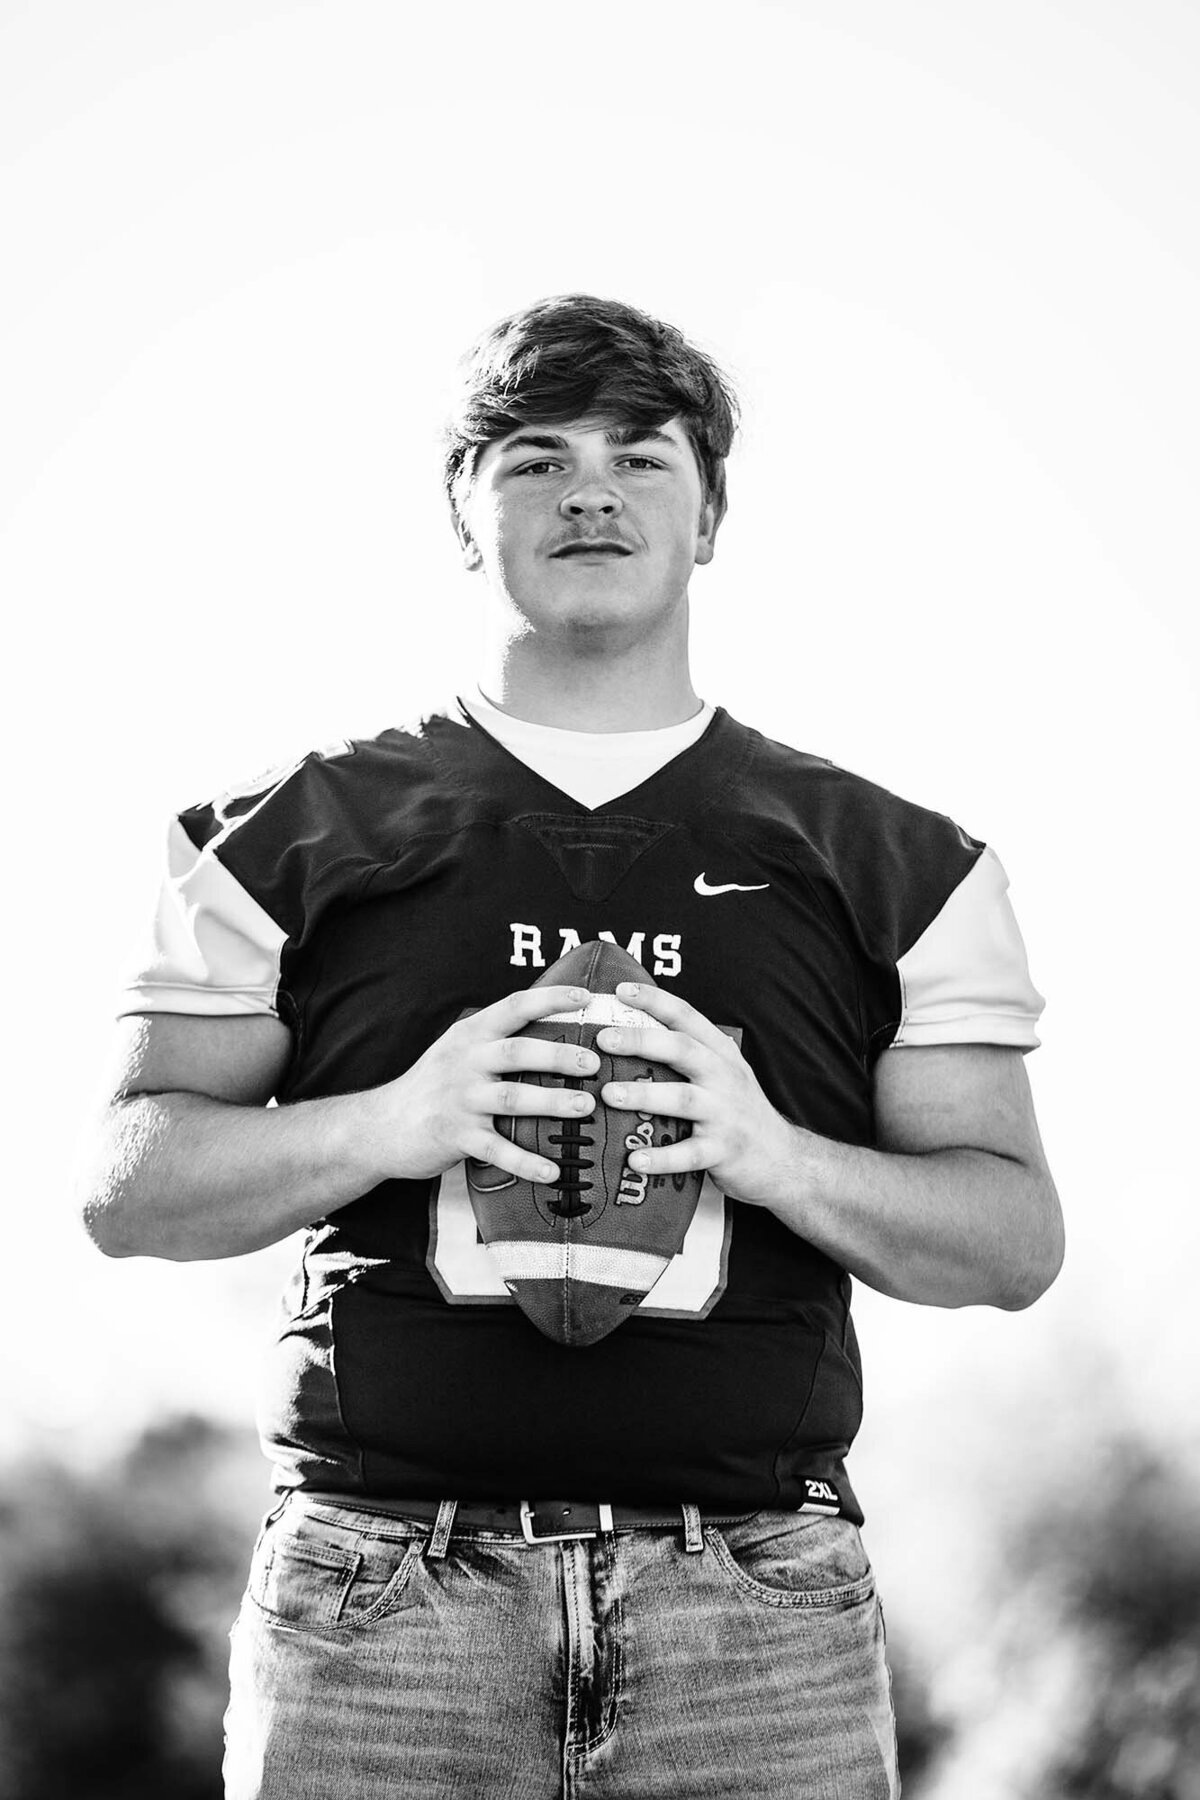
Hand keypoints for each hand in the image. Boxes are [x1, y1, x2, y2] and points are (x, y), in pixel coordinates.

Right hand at [365, 986, 598, 1184]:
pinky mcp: (456, 1137)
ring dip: (552, 1102)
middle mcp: (465, 1063)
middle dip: (559, 1056)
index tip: (586, 996)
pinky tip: (552, 1170)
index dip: (550, 999)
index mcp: (470, 1035)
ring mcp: (460, 1100)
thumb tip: (555, 1028)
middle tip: (594, 1062)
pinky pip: (497, 1150)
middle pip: (517, 1052)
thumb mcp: (458, 1050)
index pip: (513, 1006)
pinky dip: (526, 1161)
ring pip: (513, 1098)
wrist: (382, 1126)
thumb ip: (496, 1038)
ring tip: (585, 1106)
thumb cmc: (433, 1085)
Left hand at [596, 982, 799, 1204]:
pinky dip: (662, 1158)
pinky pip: (689, 1154)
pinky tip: (635, 1159)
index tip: (621, 990)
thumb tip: (628, 1035)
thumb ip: (688, 1055)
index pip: (687, 1017)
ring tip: (608, 1095)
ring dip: (644, 1095)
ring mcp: (725, 1114)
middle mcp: (724, 1077)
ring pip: (682, 1099)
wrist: (782, 1158)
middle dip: (641, 1041)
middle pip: (682, 1050)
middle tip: (604, 1040)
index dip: (655, 1000)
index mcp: (720, 1053)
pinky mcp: (723, 1151)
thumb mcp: (723, 1073)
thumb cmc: (738, 1111)